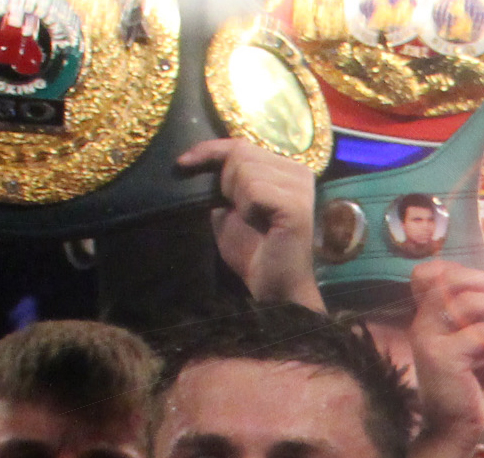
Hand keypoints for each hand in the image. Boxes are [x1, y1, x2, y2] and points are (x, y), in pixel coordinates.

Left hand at [176, 138, 322, 309]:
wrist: (274, 288)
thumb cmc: (255, 252)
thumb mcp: (230, 208)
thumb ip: (223, 182)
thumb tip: (200, 159)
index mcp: (284, 169)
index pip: (240, 144)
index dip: (208, 149)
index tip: (183, 163)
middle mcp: (298, 172)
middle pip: (241, 152)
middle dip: (228, 183)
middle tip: (242, 214)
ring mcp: (300, 187)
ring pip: (246, 169)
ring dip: (239, 200)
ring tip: (255, 221)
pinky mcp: (297, 204)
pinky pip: (254, 189)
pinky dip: (248, 209)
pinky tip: (262, 225)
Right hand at [406, 260, 483, 441]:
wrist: (458, 432)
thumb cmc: (474, 393)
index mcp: (429, 319)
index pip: (433, 273)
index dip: (467, 271)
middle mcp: (422, 324)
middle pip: (450, 278)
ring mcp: (428, 339)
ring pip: (467, 301)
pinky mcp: (443, 358)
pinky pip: (481, 333)